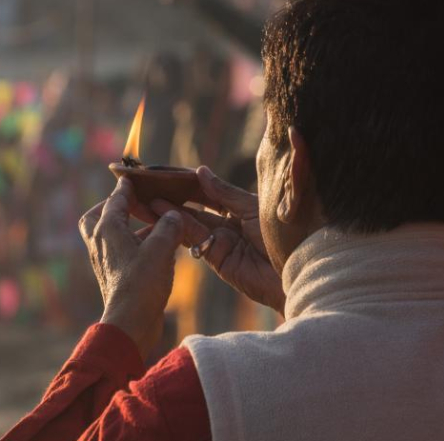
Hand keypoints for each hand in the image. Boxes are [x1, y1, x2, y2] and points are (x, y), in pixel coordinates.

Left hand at [79, 177, 183, 359]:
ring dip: (129, 227)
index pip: (116, 198)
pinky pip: (122, 251)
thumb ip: (168, 226)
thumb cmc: (142, 284)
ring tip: (155, 224)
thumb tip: (172, 215)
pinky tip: (158, 248)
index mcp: (107, 229)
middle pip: (98, 216)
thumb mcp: (161, 249)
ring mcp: (105, 260)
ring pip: (110, 234)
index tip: (134, 176)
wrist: (130, 324)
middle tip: (133, 202)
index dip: (127, 185)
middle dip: (114, 206)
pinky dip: (136, 244)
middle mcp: (100, 242)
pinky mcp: (114, 276)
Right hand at [150, 166, 285, 313]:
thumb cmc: (285, 234)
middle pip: (194, 206)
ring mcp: (222, 241)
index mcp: (241, 206)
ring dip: (166, 211)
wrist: (299, 271)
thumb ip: (224, 192)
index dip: (186, 181)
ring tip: (144, 199)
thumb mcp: (252, 207)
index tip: (165, 173)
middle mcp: (229, 223)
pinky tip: (160, 212)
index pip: (208, 190)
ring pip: (189, 222)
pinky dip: (176, 225)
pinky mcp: (217, 259)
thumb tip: (200, 171)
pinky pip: (193, 238)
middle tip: (146, 186)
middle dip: (171, 197)